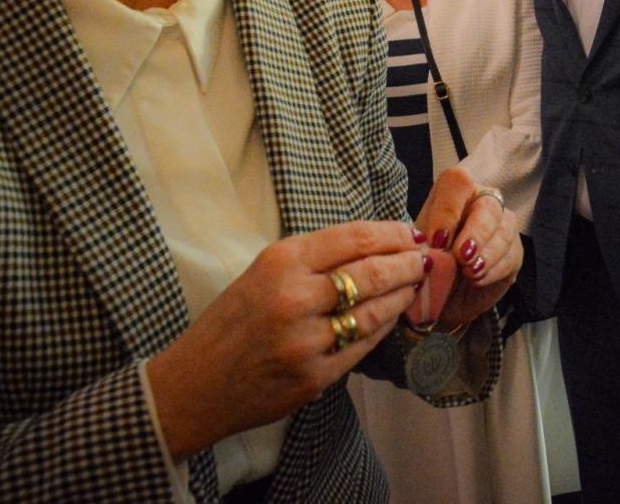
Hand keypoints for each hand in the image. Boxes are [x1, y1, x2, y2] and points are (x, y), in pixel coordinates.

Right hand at [146, 220, 428, 460]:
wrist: (192, 386)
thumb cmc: (229, 323)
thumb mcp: (260, 272)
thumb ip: (312, 258)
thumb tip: (372, 243)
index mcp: (280, 263)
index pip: (354, 238)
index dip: (392, 233)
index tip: (411, 232)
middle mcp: (295, 297)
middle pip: (372, 271)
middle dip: (408, 262)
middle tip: (427, 257)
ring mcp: (307, 341)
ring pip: (375, 310)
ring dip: (403, 294)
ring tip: (417, 282)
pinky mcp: (316, 377)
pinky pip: (364, 345)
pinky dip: (384, 326)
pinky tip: (395, 314)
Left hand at [414, 166, 522, 330]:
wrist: (442, 294)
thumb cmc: (427, 263)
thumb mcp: (418, 251)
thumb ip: (423, 246)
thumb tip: (434, 248)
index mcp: (453, 193)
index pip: (458, 183)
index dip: (449, 211)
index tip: (438, 241)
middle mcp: (482, 201)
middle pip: (488, 206)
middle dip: (476, 233)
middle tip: (461, 257)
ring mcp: (502, 223)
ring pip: (505, 229)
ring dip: (487, 254)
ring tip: (469, 273)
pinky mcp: (514, 249)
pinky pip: (512, 254)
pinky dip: (494, 269)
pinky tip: (477, 280)